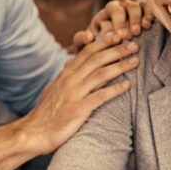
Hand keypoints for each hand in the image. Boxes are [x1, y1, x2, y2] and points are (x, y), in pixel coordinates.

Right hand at [22, 35, 139, 152]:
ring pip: (101, 74)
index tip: (119, 37)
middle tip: (134, 46)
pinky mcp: (78, 109)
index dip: (104, 42)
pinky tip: (127, 86)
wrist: (34, 132)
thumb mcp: (54, 88)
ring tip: (135, 62)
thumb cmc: (46, 112)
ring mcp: (74, 94)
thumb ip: (65, 75)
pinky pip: (100, 96)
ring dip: (120, 66)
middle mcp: (70, 80)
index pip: (87, 52)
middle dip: (117, 50)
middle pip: (97, 59)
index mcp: (66, 73)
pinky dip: (115, 89)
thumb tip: (71, 61)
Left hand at [72, 0, 153, 49]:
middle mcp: (116, 8)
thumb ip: (81, 40)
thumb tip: (88, 37)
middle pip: (118, 9)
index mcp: (102, 15)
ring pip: (133, 6)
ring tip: (137, 32)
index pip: (105, 18)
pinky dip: (147, 13)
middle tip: (126, 36)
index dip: (110, 28)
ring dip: (135, 19)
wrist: (112, 46)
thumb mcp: (85, 44)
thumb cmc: (98, 46)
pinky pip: (145, 6)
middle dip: (122, 23)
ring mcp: (129, 7)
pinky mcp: (142, 9)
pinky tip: (147, 24)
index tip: (114, 40)